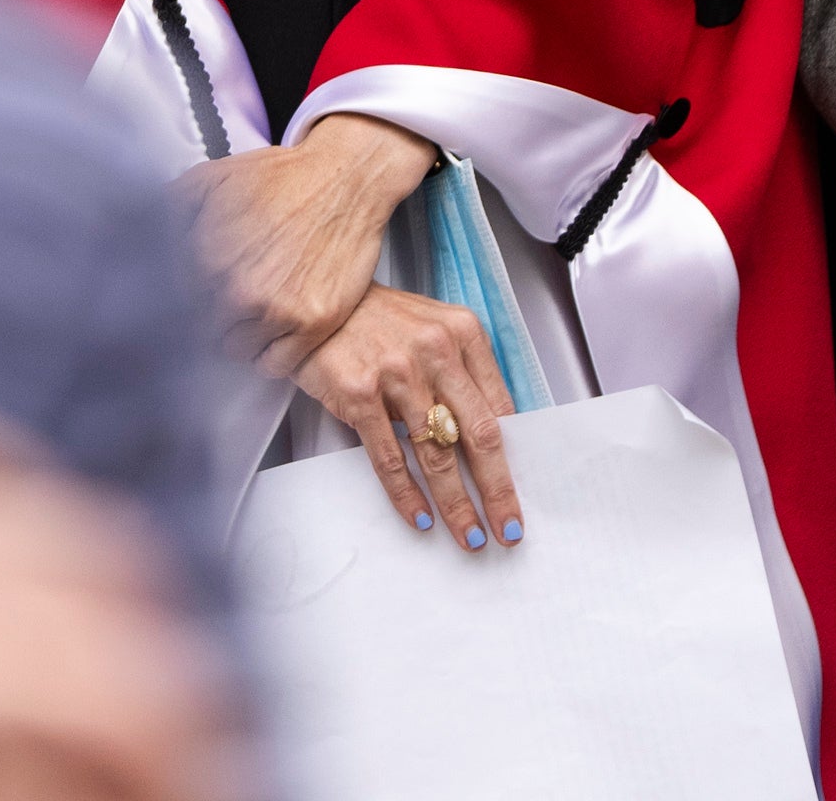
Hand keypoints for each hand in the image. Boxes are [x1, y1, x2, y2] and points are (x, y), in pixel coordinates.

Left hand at [182, 110, 429, 373]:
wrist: (343, 179)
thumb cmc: (282, 178)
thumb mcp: (210, 178)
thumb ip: (170, 209)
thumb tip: (141, 235)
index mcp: (206, 256)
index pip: (173, 303)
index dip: (180, 301)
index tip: (190, 300)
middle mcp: (238, 288)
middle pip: (201, 331)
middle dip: (206, 319)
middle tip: (221, 307)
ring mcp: (276, 310)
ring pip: (235, 351)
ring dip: (236, 339)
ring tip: (246, 318)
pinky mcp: (312, 324)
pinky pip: (274, 366)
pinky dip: (267, 357)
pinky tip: (270, 333)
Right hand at [290, 278, 521, 550]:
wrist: (315, 301)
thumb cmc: (378, 320)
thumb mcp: (433, 329)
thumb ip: (463, 373)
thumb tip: (489, 439)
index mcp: (463, 334)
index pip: (502, 409)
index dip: (514, 459)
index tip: (520, 494)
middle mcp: (435, 351)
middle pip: (479, 436)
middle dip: (497, 492)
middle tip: (507, 530)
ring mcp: (396, 373)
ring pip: (437, 455)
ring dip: (456, 504)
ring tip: (468, 534)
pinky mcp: (359, 393)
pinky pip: (390, 458)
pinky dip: (407, 494)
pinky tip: (420, 515)